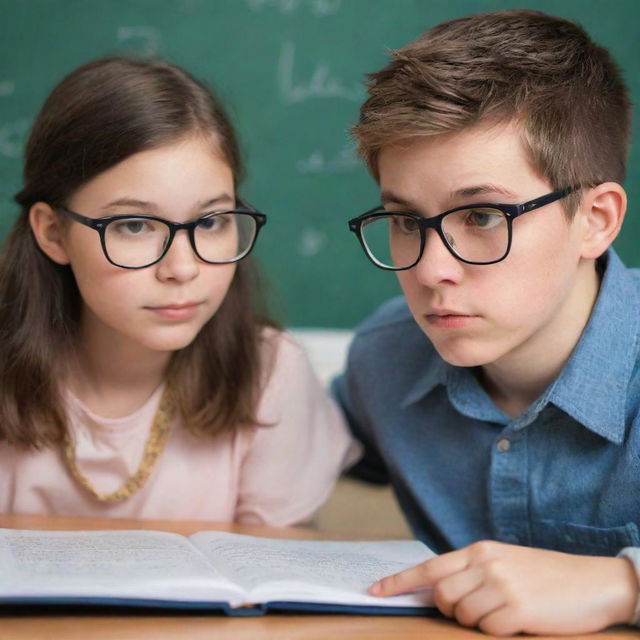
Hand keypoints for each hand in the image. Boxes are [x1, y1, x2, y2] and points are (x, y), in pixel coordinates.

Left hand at [369, 540, 638, 635]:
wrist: (591, 581)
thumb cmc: (545, 575)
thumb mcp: (504, 562)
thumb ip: (471, 572)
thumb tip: (438, 594)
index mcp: (478, 550)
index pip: (429, 568)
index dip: (398, 582)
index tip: (374, 591)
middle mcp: (485, 563)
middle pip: (442, 597)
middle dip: (450, 611)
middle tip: (477, 610)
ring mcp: (500, 585)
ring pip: (462, 616)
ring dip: (476, 622)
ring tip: (504, 612)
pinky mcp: (517, 609)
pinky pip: (487, 630)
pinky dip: (496, 631)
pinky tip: (517, 620)